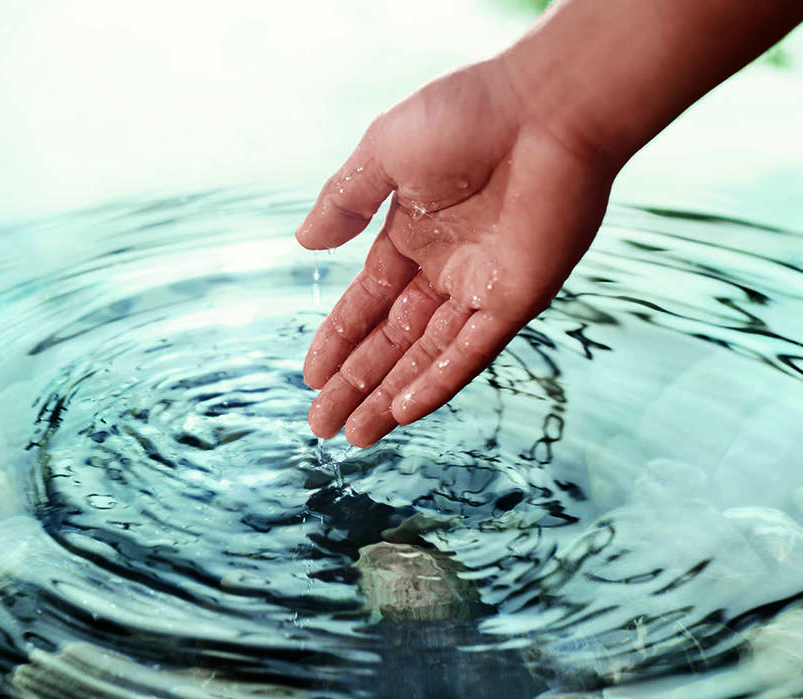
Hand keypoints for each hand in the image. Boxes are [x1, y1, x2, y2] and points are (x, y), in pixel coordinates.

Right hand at [297, 58, 616, 446]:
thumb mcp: (383, 152)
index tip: (309, 378)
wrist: (549, 107)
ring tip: (355, 438)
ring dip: (389, 398)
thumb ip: (343, 202)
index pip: (366, 305)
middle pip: (390, 342)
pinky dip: (438, 381)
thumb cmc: (468, 115)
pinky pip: (472, 351)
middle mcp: (445, 270)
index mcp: (411, 235)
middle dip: (354, 385)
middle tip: (321, 427)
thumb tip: (303, 243)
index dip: (336, 342)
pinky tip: (404, 412)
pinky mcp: (518, 298)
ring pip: (425, 357)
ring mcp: (482, 288)